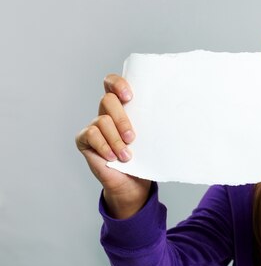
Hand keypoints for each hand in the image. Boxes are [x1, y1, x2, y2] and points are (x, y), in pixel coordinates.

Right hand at [75, 74, 150, 217]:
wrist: (133, 182)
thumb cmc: (143, 157)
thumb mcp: (150, 137)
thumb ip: (152, 122)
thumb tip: (172, 112)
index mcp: (123, 107)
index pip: (112, 83)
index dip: (117, 84)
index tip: (130, 96)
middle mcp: (106, 113)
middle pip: (108, 100)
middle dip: (122, 119)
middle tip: (132, 137)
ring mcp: (94, 125)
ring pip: (102, 120)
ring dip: (116, 140)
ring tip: (126, 155)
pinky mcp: (84, 140)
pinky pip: (91, 134)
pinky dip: (104, 146)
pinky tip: (112, 157)